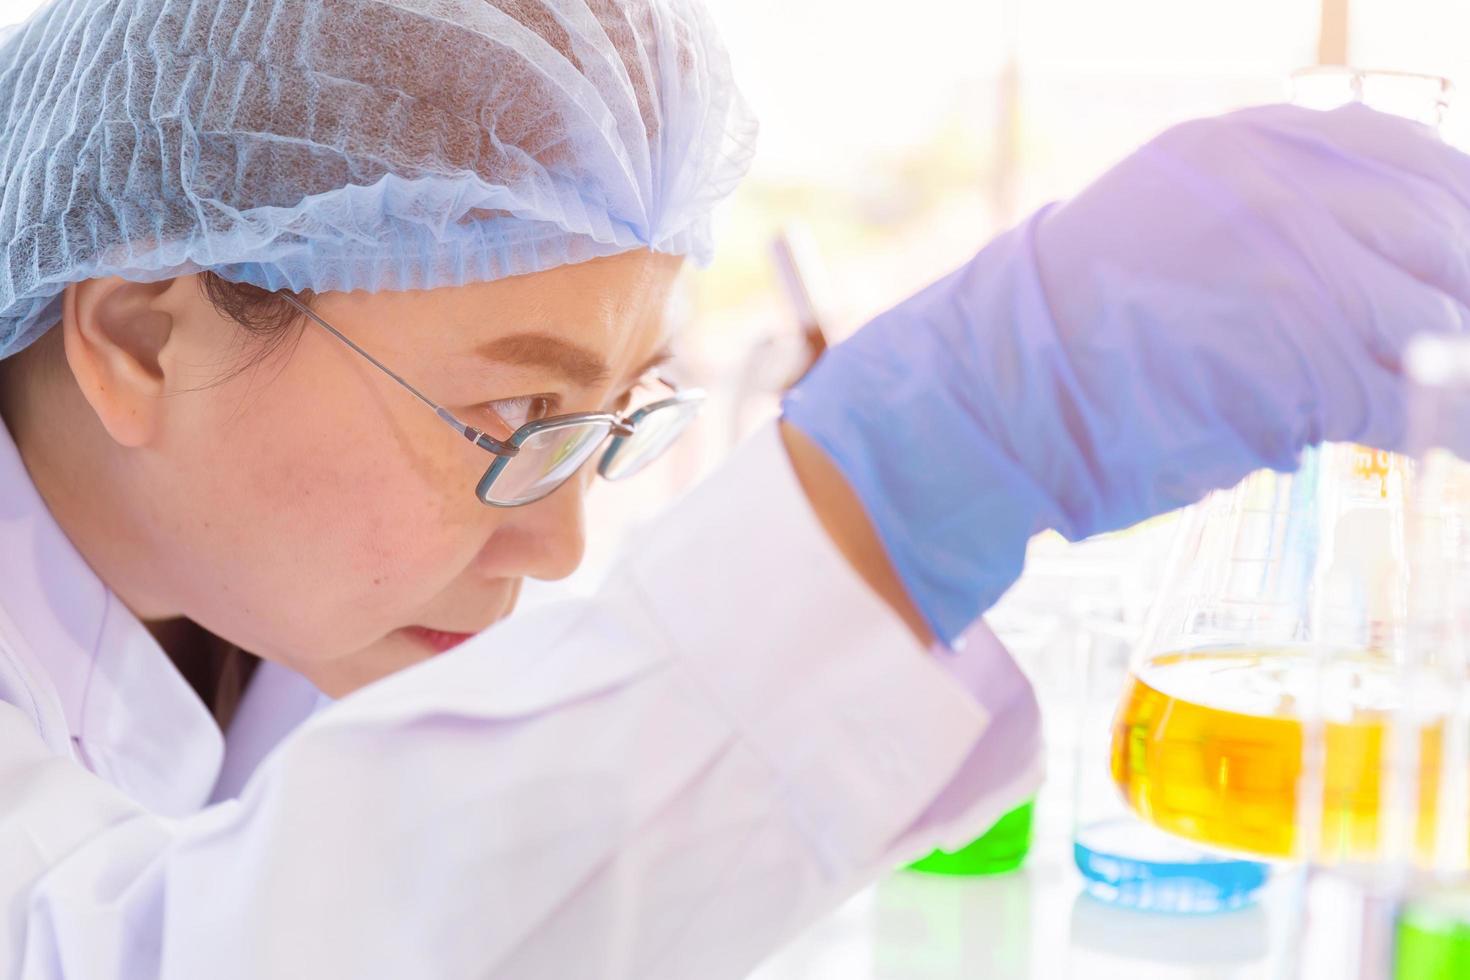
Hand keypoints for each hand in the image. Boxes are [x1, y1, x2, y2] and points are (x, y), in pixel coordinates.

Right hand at [782, 103, 1469, 644]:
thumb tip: (1363, 265)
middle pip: (1440, 232)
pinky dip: (1436, 423)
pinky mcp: (1295, 366)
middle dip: (1461, 293)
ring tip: (1449, 398)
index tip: (1458, 254)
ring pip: (1437, 319)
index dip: (1454, 203)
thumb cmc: (1070, 330)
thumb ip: (1260, 220)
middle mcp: (1277, 191)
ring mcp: (1289, 274)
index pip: (1405, 151)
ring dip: (1455, 366)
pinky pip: (1407, 396)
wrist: (992, 393)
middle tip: (1458, 338)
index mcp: (1244, 146)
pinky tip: (1437, 439)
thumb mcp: (1164, 225)